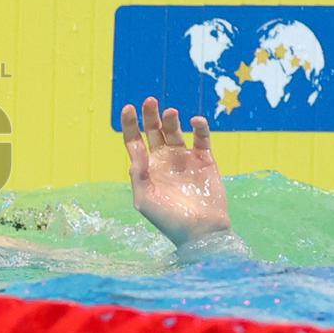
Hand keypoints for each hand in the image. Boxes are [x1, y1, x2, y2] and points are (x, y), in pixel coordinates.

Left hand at [119, 97, 230, 247]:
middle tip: (150, 101)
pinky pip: (202, 138)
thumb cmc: (168, 219)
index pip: (134, 141)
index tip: (128, 108)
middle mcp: (164, 160)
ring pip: (176, 131)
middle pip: (154, 130)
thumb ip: (138, 173)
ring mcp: (185, 158)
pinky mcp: (206, 160)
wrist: (201, 231)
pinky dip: (200, 127)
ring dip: (172, 119)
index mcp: (147, 168)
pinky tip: (195, 121)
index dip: (130, 124)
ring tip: (170, 113)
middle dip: (150, 115)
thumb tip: (136, 150)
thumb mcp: (144, 198)